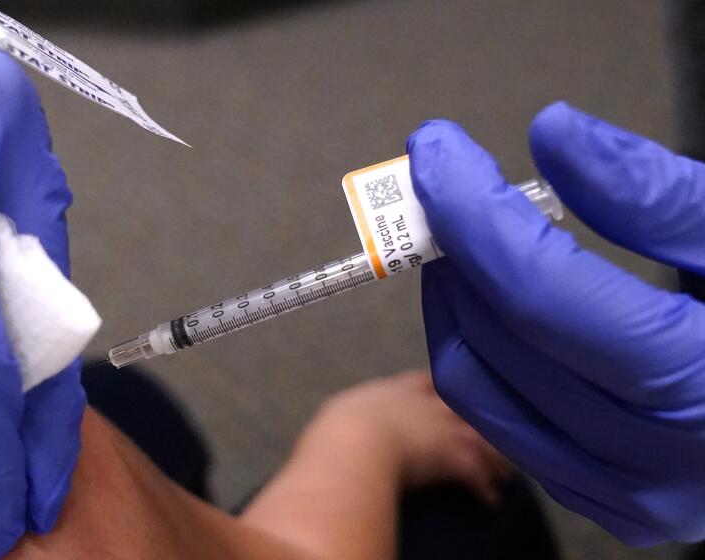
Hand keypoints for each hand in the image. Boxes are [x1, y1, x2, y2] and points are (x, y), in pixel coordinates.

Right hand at [313, 371, 510, 502]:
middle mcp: (426, 405)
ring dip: (494, 458)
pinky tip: (490, 500)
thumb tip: (346, 418)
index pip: (424, 381)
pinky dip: (485, 487)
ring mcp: (443, 429)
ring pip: (480, 439)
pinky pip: (478, 474)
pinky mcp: (453, 457)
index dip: (437, 387)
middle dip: (479, 422)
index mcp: (396, 391)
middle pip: (463, 409)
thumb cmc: (340, 427)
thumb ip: (352, 411)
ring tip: (503, 474)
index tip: (447, 393)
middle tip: (492, 435)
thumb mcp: (342, 410)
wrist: (356, 443)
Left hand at [407, 102, 704, 544]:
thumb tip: (553, 135)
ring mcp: (617, 493)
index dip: (475, 214)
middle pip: (493, 340)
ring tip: (470, 234)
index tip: (438, 151)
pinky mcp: (596, 493)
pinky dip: (478, 347)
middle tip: (449, 183)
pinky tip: (495, 297)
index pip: (540, 294)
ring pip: (473, 384)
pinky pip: (496, 415)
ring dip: (454, 297)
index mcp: (701, 392)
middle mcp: (650, 465)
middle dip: (454, 246)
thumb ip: (654, 194)